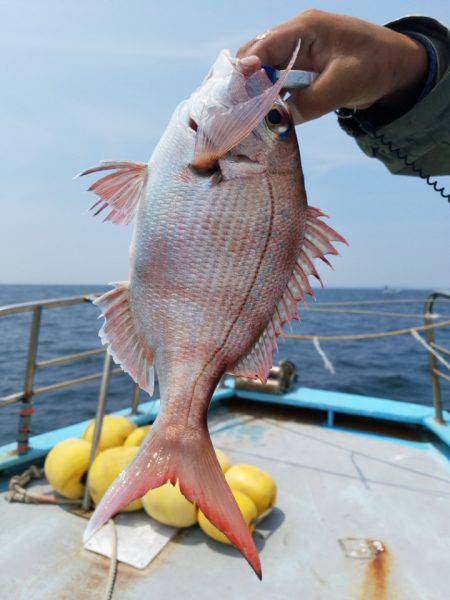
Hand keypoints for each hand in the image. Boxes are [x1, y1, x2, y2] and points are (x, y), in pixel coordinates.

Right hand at [237, 9, 427, 122]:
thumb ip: (309, 103)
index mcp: (305, 29)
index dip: (243, 71)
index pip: (262, 47)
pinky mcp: (301, 68)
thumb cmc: (376, 66)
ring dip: (251, 92)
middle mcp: (296, 36)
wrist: (397, 67)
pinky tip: (258, 115)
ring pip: (262, 69)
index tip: (229, 96)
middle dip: (240, 83)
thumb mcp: (343, 85)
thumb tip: (277, 123)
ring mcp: (297, 51)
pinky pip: (275, 80)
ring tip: (238, 116)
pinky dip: (265, 97)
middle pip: (255, 56)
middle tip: (229, 112)